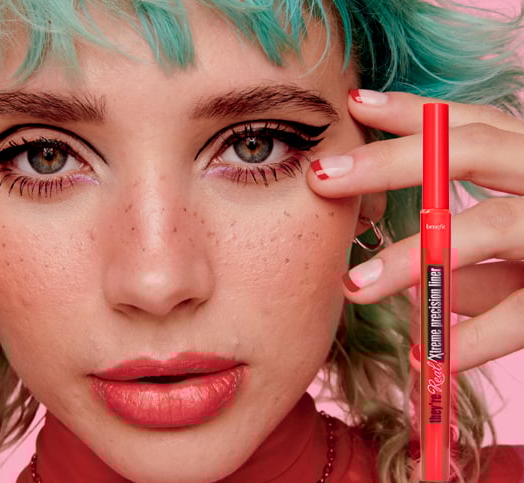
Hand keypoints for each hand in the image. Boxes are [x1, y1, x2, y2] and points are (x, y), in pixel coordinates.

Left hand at [307, 89, 523, 372]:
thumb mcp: (519, 246)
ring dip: (418, 260)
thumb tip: (405, 271)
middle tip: (320, 177)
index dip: (412, 112)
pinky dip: (474, 339)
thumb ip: (469, 253)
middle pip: (467, 153)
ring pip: (491, 227)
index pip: (468, 124)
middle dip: (389, 163)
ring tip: (355, 287)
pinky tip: (431, 359)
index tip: (354, 105)